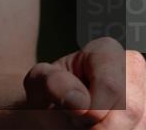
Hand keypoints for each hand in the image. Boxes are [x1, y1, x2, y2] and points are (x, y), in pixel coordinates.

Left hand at [24, 37, 145, 128]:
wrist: (54, 109)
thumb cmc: (48, 92)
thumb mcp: (39, 82)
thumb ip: (54, 84)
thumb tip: (80, 101)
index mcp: (107, 52)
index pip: (111, 86)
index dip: (91, 110)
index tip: (73, 115)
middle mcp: (134, 69)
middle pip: (130, 110)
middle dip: (101, 127)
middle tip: (78, 123)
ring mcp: (145, 96)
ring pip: (138, 127)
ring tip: (88, 126)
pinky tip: (99, 129)